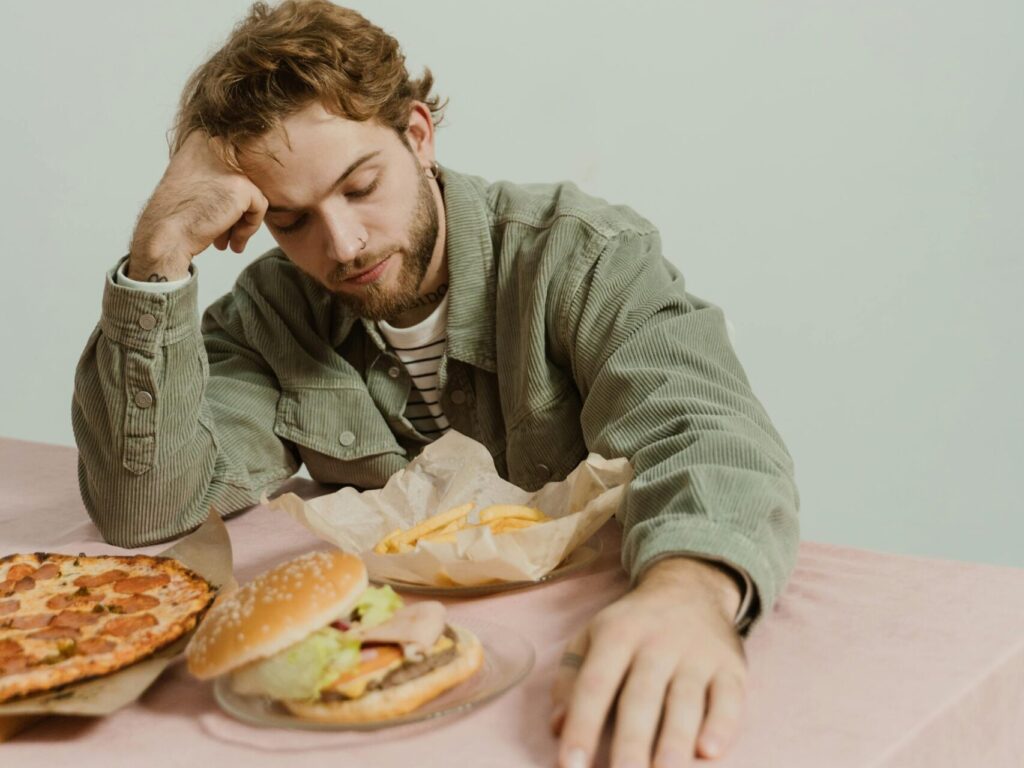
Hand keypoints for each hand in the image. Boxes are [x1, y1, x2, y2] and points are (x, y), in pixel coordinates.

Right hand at [128, 131, 268, 280]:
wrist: (165, 236)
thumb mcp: (190, 181)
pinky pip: (260, 207)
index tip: (215, 214)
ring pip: (252, 194)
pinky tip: (234, 242)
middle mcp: (215, 145)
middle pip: (243, 179)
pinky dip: (250, 228)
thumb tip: (241, 181)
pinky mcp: (242, 186)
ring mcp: (230, 165)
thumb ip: (212, 172)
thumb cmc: (174, 217)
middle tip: (223, 233)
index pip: (232, 165)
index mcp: (200, 140)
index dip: (226, 195)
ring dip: (242, 220)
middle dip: (235, 209)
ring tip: (228, 241)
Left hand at [551, 557, 746, 767]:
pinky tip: (710, 751)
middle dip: (632, 742)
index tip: (571, 764)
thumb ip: (571, 678)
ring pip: (685, 700)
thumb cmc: (632, 624)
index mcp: (616, 634)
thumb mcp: (592, 635)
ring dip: (675, 740)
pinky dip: (722, 724)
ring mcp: (697, 654)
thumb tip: (557, 725)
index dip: (582, 724)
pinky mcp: (730, 666)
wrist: (690, 587)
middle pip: (642, 696)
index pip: (595, 683)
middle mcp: (657, 642)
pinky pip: (729, 697)